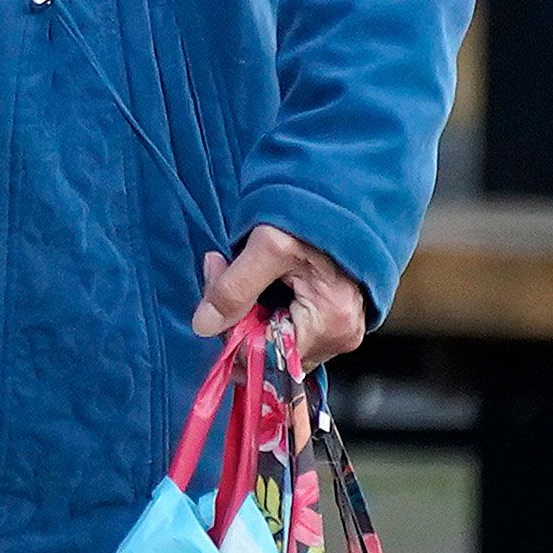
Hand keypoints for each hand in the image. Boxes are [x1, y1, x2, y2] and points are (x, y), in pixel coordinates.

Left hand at [193, 227, 369, 365]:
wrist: (347, 196)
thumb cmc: (316, 217)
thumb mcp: (268, 245)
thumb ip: (234, 287)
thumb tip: (204, 326)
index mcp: (330, 325)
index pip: (263, 356)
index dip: (230, 329)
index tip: (217, 285)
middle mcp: (340, 338)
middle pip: (269, 352)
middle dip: (237, 318)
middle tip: (225, 270)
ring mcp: (340, 332)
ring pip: (275, 341)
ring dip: (250, 312)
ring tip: (247, 271)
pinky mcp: (334, 322)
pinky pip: (289, 330)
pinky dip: (267, 310)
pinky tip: (263, 282)